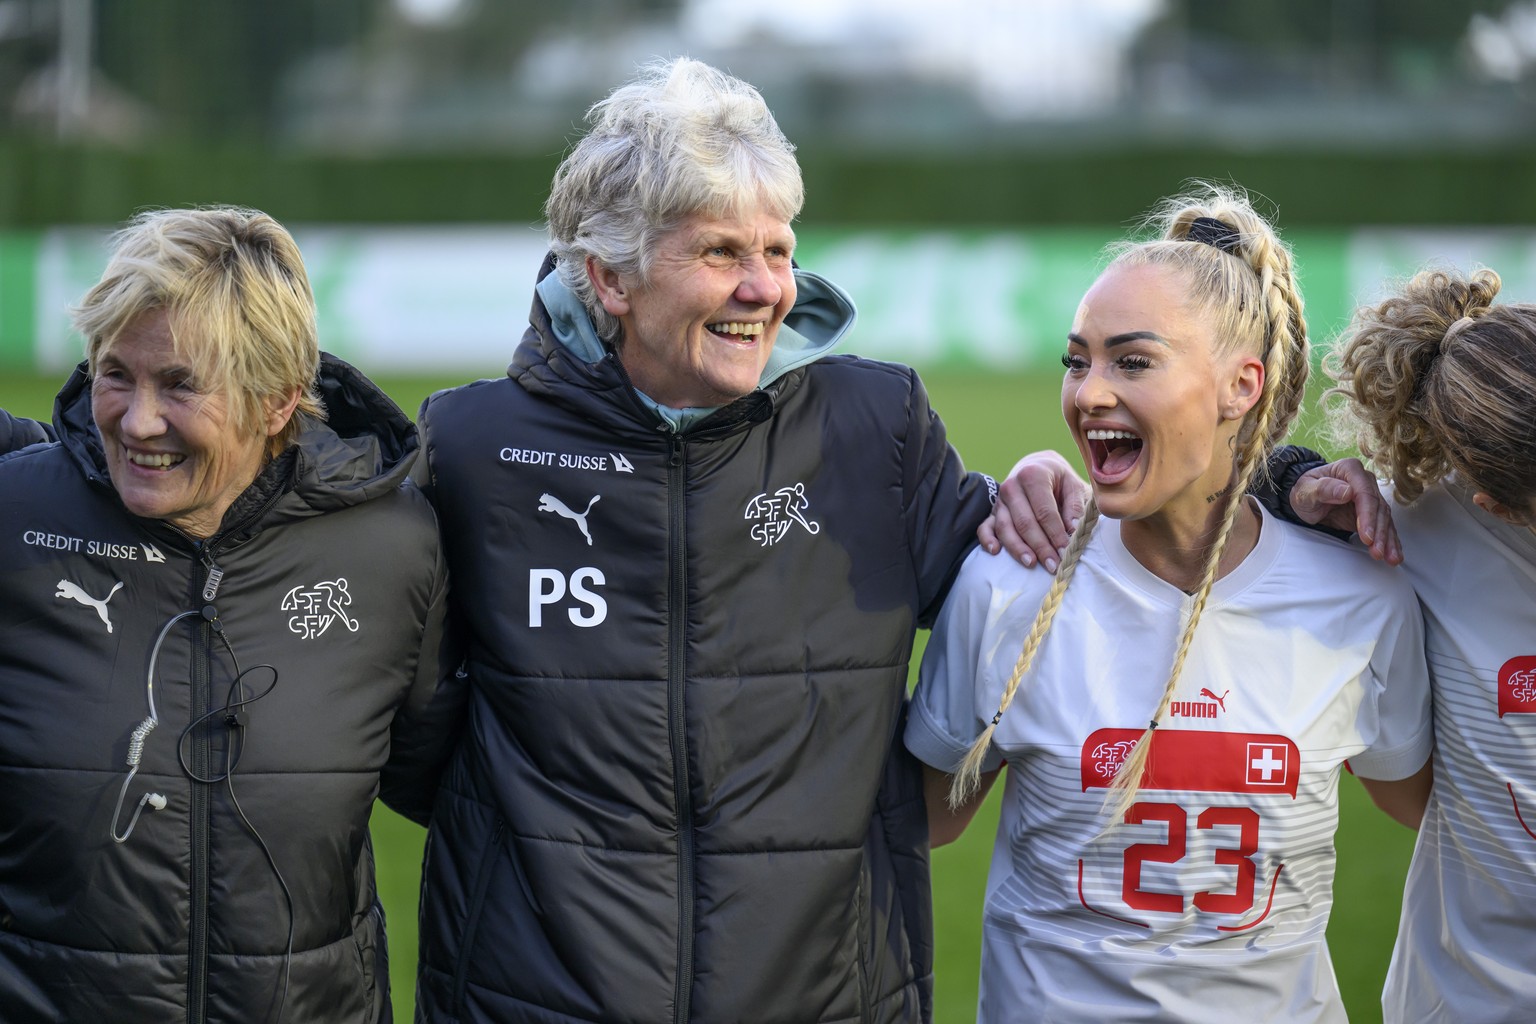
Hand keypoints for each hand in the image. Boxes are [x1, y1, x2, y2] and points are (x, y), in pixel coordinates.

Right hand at [977, 451, 1088, 571]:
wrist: (1036, 468)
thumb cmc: (1058, 480)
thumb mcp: (1073, 485)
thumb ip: (1075, 506)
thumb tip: (1073, 529)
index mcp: (1033, 476)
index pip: (1044, 511)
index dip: (1055, 534)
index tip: (1066, 552)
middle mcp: (1012, 486)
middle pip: (1025, 522)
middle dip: (1040, 546)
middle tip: (1053, 565)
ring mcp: (1000, 500)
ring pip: (1005, 527)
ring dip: (1018, 548)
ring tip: (1031, 563)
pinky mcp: (992, 511)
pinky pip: (985, 527)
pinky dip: (987, 539)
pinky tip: (995, 552)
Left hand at [1289, 458, 1401, 563]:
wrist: (1306, 497)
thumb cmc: (1305, 491)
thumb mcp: (1305, 491)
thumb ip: (1324, 489)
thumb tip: (1347, 491)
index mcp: (1349, 470)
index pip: (1364, 493)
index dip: (1367, 515)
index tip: (1367, 536)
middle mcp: (1364, 480)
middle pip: (1378, 507)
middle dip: (1379, 532)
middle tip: (1377, 551)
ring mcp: (1370, 495)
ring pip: (1384, 518)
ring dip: (1388, 539)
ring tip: (1390, 558)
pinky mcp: (1371, 511)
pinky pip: (1383, 525)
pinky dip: (1389, 540)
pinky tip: (1394, 554)